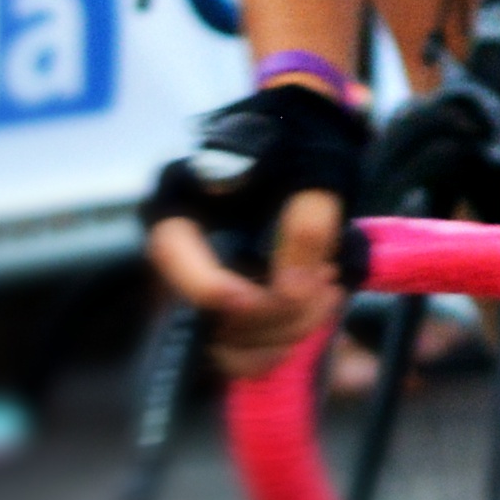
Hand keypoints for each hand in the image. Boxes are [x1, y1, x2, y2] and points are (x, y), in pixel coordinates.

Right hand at [141, 80, 366, 383]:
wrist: (307, 146)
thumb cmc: (303, 149)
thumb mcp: (313, 172)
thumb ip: (306, 224)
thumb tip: (290, 290)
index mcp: (183, 202)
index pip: (169, 252)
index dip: (205, 286)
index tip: (250, 298)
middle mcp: (182, 253)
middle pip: (203, 312)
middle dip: (271, 312)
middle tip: (326, 284)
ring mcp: (203, 288)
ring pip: (225, 344)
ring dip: (283, 332)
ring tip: (329, 292)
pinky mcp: (229, 314)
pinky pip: (243, 353)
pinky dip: (283, 342)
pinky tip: (319, 308)